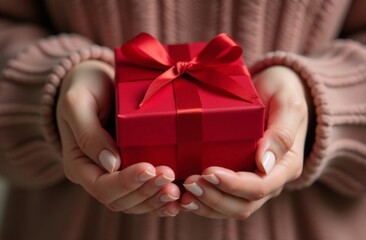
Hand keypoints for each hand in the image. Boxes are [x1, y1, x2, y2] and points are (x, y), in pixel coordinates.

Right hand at [56, 60, 179, 215]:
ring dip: (156, 199)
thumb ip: (88, 133)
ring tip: (176, 190)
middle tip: (168, 175)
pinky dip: (161, 199)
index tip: (148, 168)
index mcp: (79, 164)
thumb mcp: (78, 103)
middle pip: (122, 200)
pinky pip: (147, 194)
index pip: (102, 187)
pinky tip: (178, 198)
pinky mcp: (134, 170)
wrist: (98, 82)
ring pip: (136, 202)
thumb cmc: (85, 88)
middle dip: (146, 192)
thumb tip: (111, 165)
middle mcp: (98, 176)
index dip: (126, 183)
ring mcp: (117, 175)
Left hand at [180, 66, 309, 218]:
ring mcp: (254, 181)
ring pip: (231, 208)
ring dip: (206, 204)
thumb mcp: (287, 104)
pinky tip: (184, 196)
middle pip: (244, 205)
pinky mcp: (238, 178)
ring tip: (184, 192)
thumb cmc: (282, 91)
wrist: (275, 88)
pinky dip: (203, 202)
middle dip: (215, 197)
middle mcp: (271, 179)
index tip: (209, 172)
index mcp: (286, 164)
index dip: (234, 185)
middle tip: (190, 183)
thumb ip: (281, 133)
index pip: (260, 187)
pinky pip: (222, 200)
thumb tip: (264, 164)